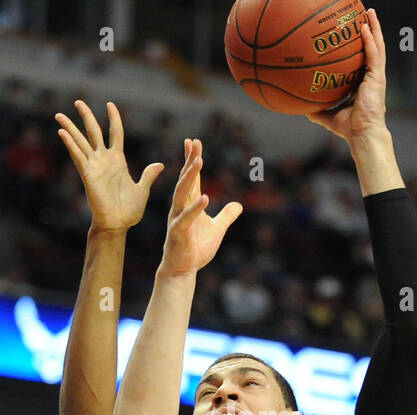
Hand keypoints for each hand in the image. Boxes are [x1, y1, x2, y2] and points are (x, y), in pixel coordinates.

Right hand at [55, 100, 163, 232]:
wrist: (117, 224)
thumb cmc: (129, 211)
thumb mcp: (143, 190)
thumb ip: (149, 175)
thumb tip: (160, 164)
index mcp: (118, 160)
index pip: (115, 133)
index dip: (113, 119)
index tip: (110, 104)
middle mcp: (104, 160)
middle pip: (94, 131)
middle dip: (86, 116)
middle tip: (78, 101)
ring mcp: (94, 166)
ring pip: (81, 141)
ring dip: (70, 128)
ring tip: (59, 115)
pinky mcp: (87, 174)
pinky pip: (78, 156)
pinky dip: (70, 144)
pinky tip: (62, 133)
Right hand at [160, 139, 242, 276]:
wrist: (183, 270)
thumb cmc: (196, 249)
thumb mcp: (217, 229)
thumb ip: (226, 216)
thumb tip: (239, 205)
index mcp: (189, 205)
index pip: (192, 178)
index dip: (192, 160)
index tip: (193, 142)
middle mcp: (180, 208)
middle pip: (186, 181)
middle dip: (190, 161)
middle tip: (194, 143)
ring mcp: (178, 219)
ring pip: (182, 194)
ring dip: (190, 177)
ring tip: (198, 161)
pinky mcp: (178, 233)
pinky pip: (186, 218)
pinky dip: (196, 208)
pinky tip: (205, 197)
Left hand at [306, 8, 387, 145]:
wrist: (361, 134)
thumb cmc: (349, 128)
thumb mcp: (328, 116)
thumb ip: (318, 109)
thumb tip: (302, 107)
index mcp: (363, 83)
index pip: (362, 59)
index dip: (361, 44)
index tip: (354, 31)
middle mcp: (371, 77)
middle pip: (372, 47)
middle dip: (370, 29)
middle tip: (364, 13)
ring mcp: (376, 76)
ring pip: (377, 46)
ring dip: (374, 27)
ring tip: (369, 12)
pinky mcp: (378, 78)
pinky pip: (374, 54)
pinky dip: (370, 39)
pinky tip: (364, 26)